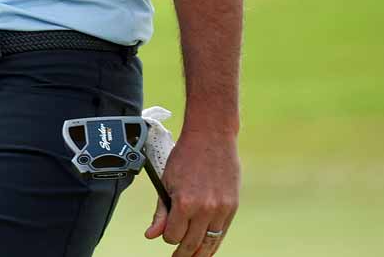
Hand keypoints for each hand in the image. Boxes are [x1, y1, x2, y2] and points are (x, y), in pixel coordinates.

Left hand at [145, 127, 238, 255]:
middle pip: (192, 242)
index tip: (165, 235)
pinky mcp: (232, 206)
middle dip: (183, 252)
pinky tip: (208, 247)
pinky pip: (222, 232)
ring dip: (200, 253)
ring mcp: (221, 209)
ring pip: (210, 241)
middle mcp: (204, 209)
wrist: (211, 138)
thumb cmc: (185, 157)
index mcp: (184, 202)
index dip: (167, 237)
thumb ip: (161, 211)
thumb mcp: (166, 181)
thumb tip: (151, 235)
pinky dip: (214, 242)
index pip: (173, 235)